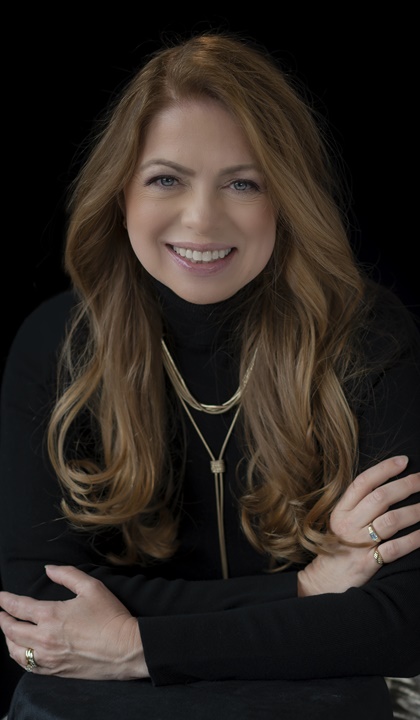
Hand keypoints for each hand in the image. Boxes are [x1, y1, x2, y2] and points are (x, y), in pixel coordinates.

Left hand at [0, 565, 148, 679]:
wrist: (125, 649)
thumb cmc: (110, 616)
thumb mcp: (92, 587)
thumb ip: (67, 574)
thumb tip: (48, 569)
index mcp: (51, 615)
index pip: (18, 607)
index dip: (5, 600)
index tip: (0, 596)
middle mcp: (44, 638)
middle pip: (11, 630)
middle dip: (2, 619)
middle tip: (0, 612)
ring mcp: (48, 657)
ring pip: (15, 650)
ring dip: (8, 638)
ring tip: (8, 630)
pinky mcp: (55, 670)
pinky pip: (27, 666)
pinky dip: (19, 656)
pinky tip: (21, 651)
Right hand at [298, 455, 419, 595]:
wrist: (323, 581)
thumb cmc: (337, 547)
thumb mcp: (340, 522)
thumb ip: (358, 505)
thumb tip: (386, 484)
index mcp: (340, 511)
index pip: (363, 483)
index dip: (384, 469)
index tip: (403, 461)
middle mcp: (348, 524)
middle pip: (380, 498)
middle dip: (405, 485)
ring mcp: (358, 544)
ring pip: (390, 521)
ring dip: (414, 511)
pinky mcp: (367, 563)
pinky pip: (394, 549)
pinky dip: (412, 540)